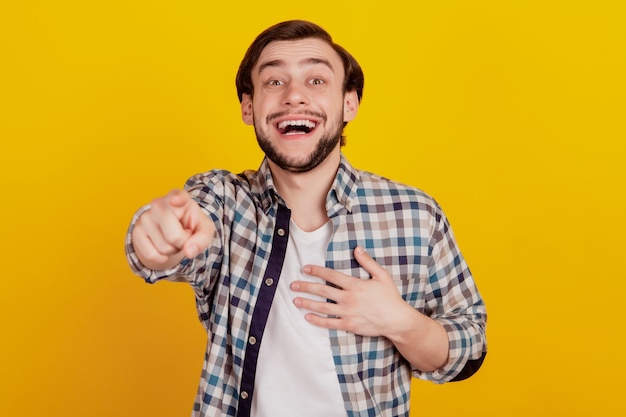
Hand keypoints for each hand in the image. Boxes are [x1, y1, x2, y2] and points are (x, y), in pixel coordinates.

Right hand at [131, 189, 214, 269]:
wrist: (172, 231)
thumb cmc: (190, 225)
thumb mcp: (203, 230)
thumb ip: (202, 239)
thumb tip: (189, 252)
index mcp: (180, 198)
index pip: (179, 196)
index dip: (178, 199)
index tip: (175, 200)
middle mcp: (159, 204)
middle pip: (175, 236)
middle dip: (183, 243)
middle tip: (184, 236)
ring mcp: (145, 217)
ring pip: (164, 248)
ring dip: (172, 250)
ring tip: (173, 240)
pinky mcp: (136, 232)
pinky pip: (152, 255)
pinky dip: (161, 258)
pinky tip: (162, 246)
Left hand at [290, 246, 415, 337]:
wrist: (396, 320)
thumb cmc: (390, 297)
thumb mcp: (382, 276)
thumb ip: (368, 262)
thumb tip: (357, 248)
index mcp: (355, 285)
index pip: (331, 276)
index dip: (317, 271)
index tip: (305, 269)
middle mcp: (348, 299)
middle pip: (323, 291)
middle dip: (306, 287)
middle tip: (293, 285)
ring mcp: (347, 313)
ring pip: (323, 307)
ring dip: (307, 303)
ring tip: (295, 300)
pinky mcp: (349, 325)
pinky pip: (329, 323)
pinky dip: (317, 320)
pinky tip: (307, 317)